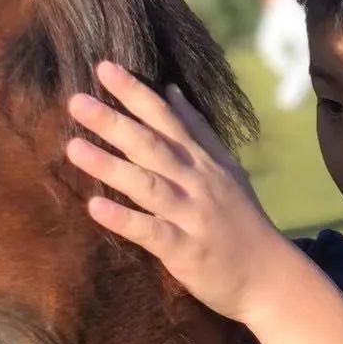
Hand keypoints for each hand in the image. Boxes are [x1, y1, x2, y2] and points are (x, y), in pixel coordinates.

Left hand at [65, 61, 289, 324]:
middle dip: (114, 122)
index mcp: (203, 160)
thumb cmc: (241, 221)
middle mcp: (197, 182)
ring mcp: (192, 215)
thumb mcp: (225, 167)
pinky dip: (124, 219)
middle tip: (75, 101)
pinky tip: (94, 207)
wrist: (269, 275)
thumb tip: (171, 90)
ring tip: (73, 148)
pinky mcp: (186, 250)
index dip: (135, 92)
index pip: (166, 118)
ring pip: (147, 185)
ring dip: (110, 166)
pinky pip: (151, 232)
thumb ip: (197, 130)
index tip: (104, 68)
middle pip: (151, 145)